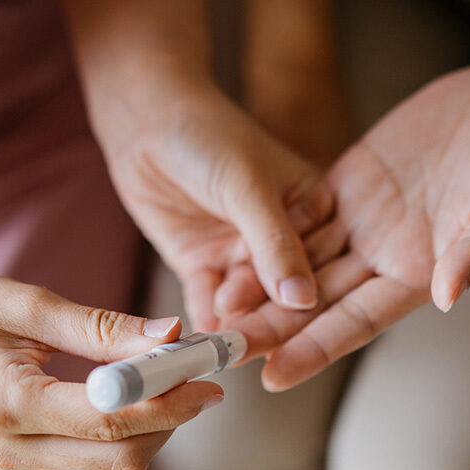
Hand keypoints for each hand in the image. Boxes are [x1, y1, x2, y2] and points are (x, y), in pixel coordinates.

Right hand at [0, 273, 223, 469]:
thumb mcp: (23, 304)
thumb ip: (101, 327)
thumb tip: (171, 334)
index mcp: (5, 404)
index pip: (111, 418)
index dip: (171, 396)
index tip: (208, 369)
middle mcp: (9, 450)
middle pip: (121, 459)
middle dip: (173, 419)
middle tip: (202, 376)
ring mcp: (12, 467)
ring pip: (111, 468)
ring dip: (155, 428)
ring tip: (175, 376)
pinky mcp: (18, 468)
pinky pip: (89, 463)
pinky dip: (126, 433)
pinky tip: (139, 393)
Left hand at [207, 22, 357, 320]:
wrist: (145, 120)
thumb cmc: (208, 135)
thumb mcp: (249, 186)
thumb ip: (276, 244)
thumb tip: (304, 302)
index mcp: (318, 212)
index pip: (325, 267)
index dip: (317, 305)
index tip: (306, 337)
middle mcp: (286, 240)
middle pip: (286, 294)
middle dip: (272, 323)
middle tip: (255, 348)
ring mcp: (244, 255)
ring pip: (248, 303)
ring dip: (238, 325)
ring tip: (225, 346)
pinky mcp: (205, 264)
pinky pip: (208, 300)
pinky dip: (204, 318)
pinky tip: (200, 336)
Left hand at [229, 66, 469, 388]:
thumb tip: (448, 296)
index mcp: (419, 274)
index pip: (356, 322)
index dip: (314, 350)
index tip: (272, 376)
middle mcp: (383, 258)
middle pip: (316, 302)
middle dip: (270, 328)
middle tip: (221, 350)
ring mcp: (362, 223)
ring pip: (298, 264)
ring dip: (258, 287)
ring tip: (211, 310)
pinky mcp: (347, 187)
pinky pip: (300, 217)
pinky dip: (264, 236)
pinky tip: (224, 250)